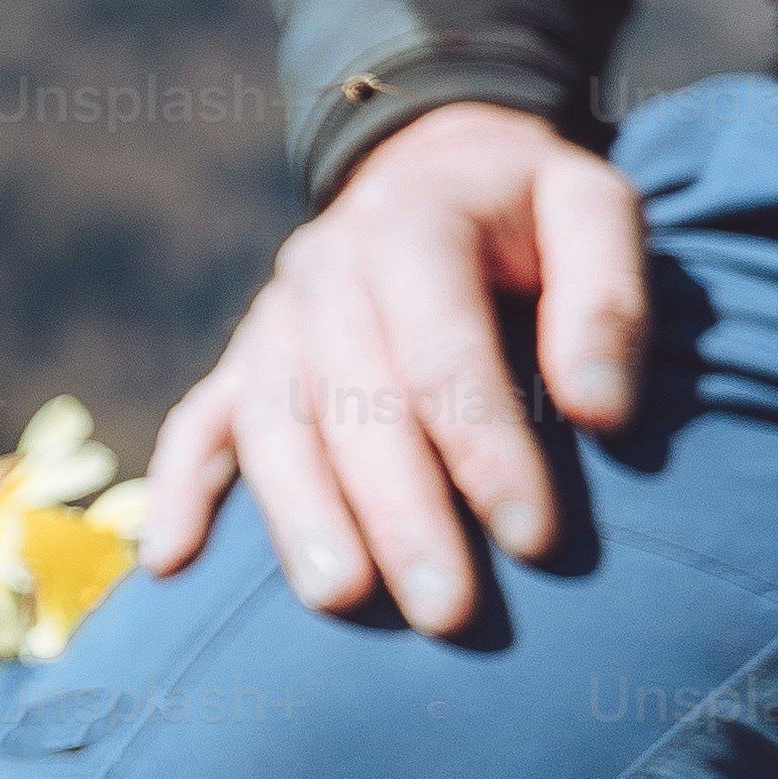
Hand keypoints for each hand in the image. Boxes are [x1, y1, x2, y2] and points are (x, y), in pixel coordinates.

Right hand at [134, 102, 643, 633]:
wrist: (435, 166)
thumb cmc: (531, 212)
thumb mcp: (595, 210)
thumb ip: (608, 300)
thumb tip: (602, 416)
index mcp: (409, 225)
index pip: (440, 350)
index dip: (486, 447)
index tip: (538, 539)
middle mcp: (324, 270)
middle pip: (350, 401)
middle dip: (398, 512)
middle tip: (449, 613)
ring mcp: (274, 317)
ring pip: (271, 422)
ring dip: (301, 515)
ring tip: (340, 600)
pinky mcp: (245, 359)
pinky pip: (197, 423)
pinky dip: (177, 490)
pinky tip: (169, 563)